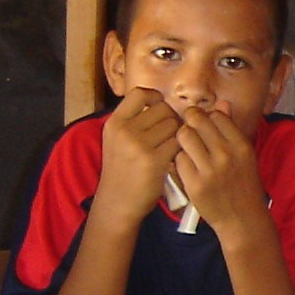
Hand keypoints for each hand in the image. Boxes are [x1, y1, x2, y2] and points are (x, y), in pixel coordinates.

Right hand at [96, 88, 181, 225]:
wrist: (117, 202)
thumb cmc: (122, 170)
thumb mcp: (116, 140)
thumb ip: (133, 121)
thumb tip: (162, 102)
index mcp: (115, 122)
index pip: (140, 93)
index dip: (155, 98)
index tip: (160, 108)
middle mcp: (125, 131)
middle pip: (163, 109)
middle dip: (171, 119)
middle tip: (169, 134)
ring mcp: (139, 145)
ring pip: (174, 125)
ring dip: (178, 134)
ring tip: (170, 147)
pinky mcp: (154, 161)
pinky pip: (178, 143)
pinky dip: (180, 149)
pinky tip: (174, 158)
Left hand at [173, 108, 267, 230]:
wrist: (242, 219)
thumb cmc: (243, 184)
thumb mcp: (244, 155)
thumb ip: (232, 128)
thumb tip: (222, 104)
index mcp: (241, 145)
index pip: (216, 115)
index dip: (206, 116)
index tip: (203, 123)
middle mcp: (226, 155)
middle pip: (196, 120)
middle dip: (190, 122)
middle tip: (190, 130)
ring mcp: (210, 170)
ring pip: (183, 136)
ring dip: (182, 139)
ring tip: (188, 147)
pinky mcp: (195, 184)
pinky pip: (178, 159)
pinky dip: (180, 160)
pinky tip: (187, 166)